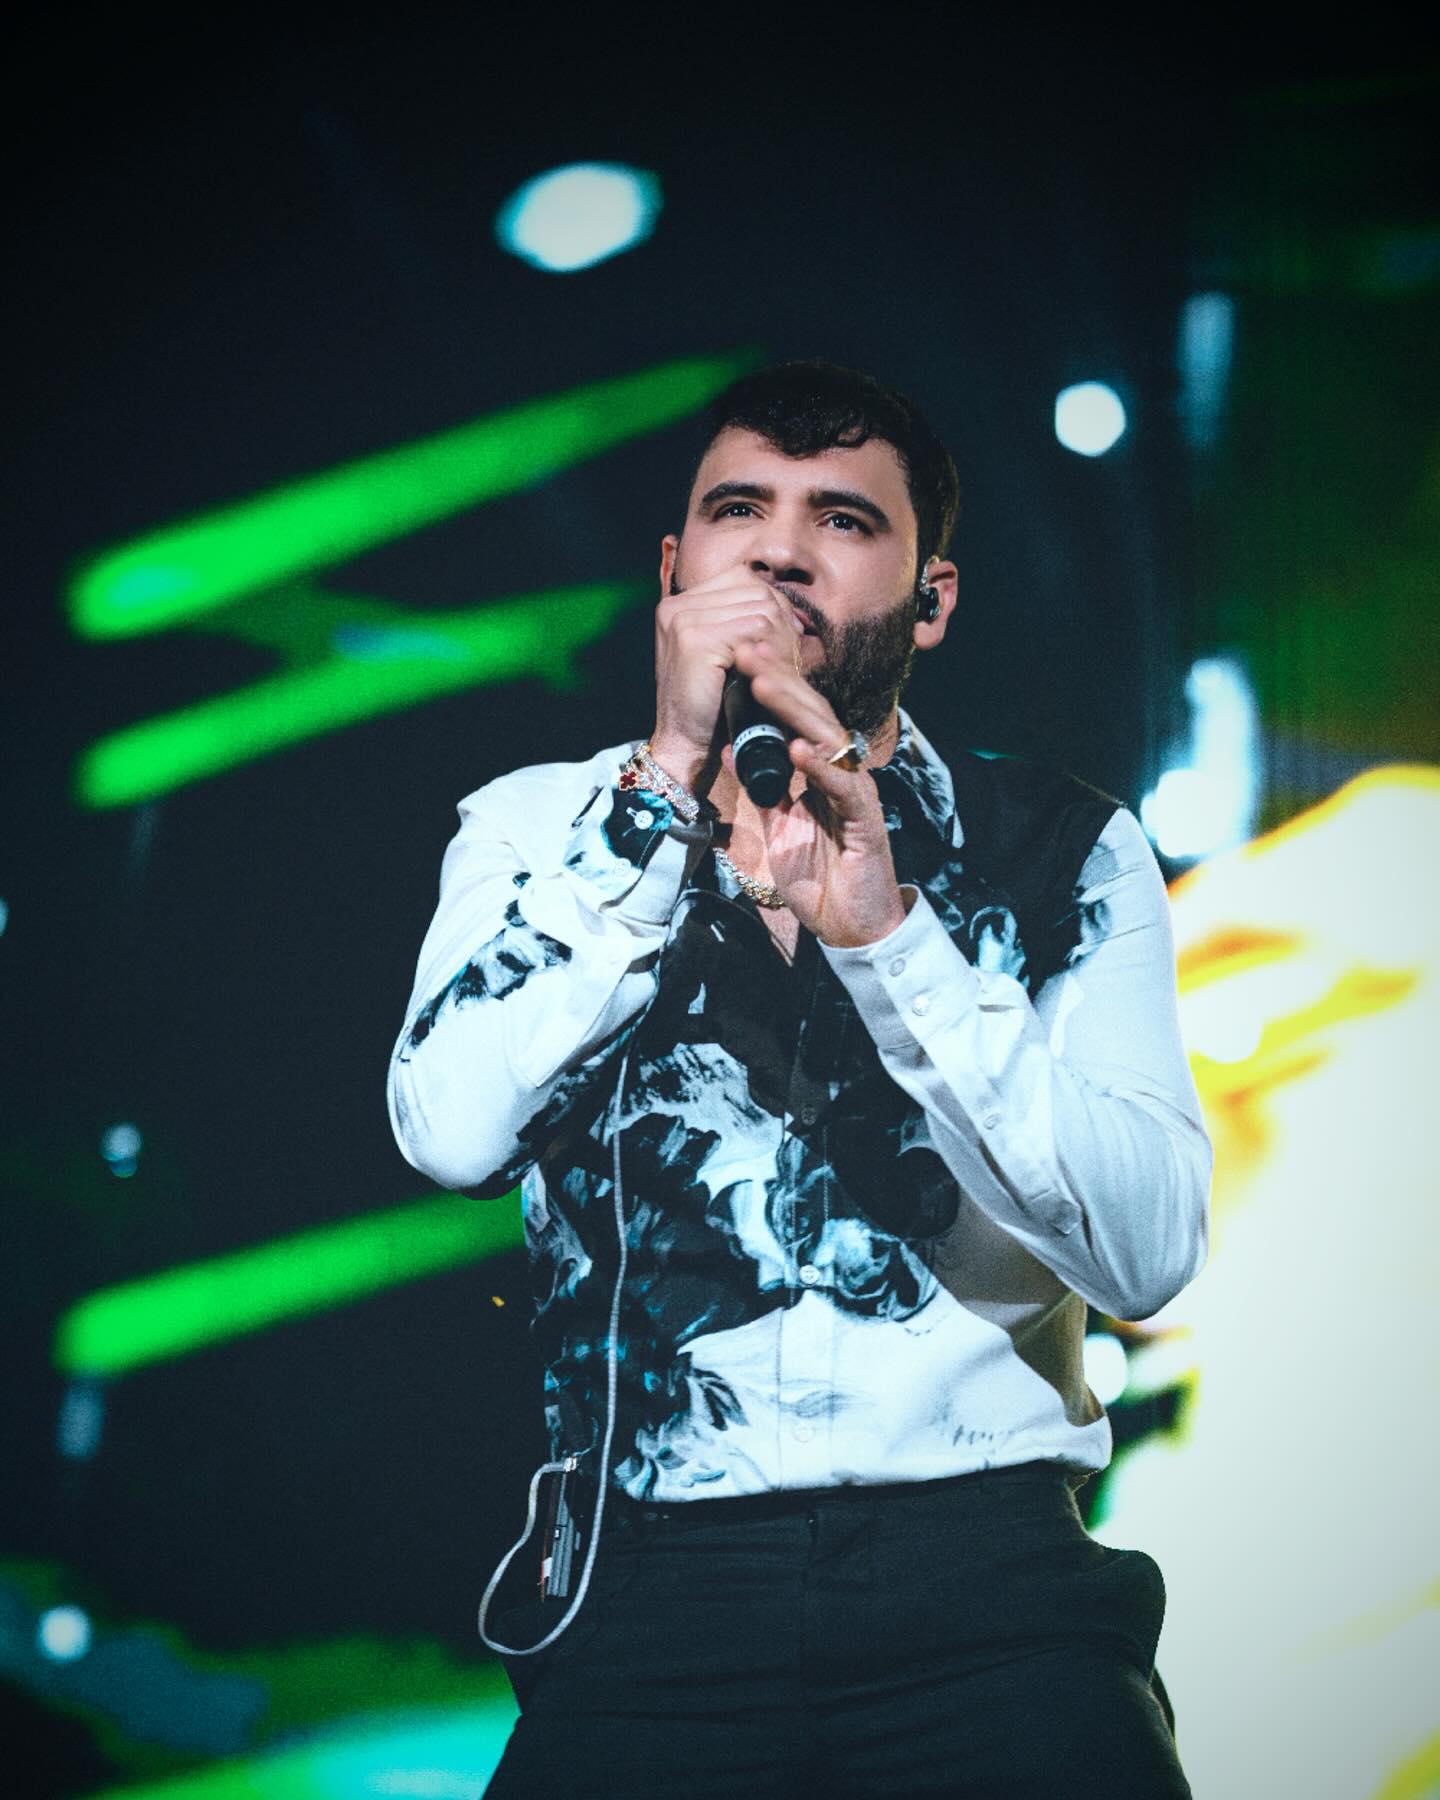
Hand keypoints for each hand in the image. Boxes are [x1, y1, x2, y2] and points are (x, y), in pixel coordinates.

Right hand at [649, 564, 804, 794]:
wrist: (685, 744)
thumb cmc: (712, 704)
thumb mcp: (725, 654)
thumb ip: (743, 623)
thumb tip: (788, 607)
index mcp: (681, 603)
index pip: (743, 579)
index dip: (773, 605)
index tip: (787, 638)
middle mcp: (677, 605)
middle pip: (756, 590)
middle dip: (782, 622)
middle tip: (789, 657)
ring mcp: (683, 619)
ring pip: (761, 608)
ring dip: (781, 640)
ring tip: (779, 669)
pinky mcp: (695, 639)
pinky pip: (756, 629)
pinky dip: (773, 651)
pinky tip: (770, 674)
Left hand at [731, 640, 910, 948]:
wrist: (853, 929)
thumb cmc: (820, 879)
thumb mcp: (779, 828)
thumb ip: (762, 788)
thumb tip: (731, 747)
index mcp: (821, 773)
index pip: (796, 719)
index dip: (771, 686)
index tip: (740, 656)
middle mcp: (842, 775)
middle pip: (812, 717)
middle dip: (778, 681)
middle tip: (747, 648)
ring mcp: (856, 795)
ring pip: (828, 740)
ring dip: (793, 710)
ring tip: (763, 681)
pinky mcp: (866, 823)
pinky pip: (843, 788)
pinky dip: (819, 767)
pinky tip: (796, 748)